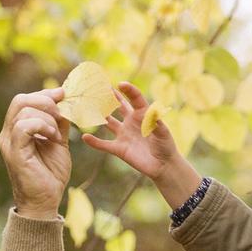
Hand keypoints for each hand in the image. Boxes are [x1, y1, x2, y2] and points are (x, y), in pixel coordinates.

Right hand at [0, 88, 70, 218]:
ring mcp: (9, 142)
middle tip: (62, 113)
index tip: (63, 94)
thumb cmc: (51, 175)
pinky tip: (53, 138)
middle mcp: (9, 133)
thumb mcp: (59, 143)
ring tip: (58, 134)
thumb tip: (66, 103)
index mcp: (17, 129)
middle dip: (45, 100)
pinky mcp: (14, 152)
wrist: (46, 201)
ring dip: (48, 117)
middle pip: (20, 100)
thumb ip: (59, 124)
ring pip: (23, 110)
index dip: (44, 93)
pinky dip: (42, 126)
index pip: (24, 100)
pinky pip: (23, 126)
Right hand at [82, 81, 200, 208]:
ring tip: (86, 107)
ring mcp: (124, 135)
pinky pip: (104, 145)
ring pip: (108, 122)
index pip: (134, 98)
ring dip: (98, 115)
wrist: (163, 166)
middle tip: (97, 87)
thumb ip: (157, 122)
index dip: (128, 90)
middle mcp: (130, 122)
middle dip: (109, 97)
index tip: (120, 84)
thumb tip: (154, 111)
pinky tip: (85, 137)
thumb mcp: (163, 132)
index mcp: (142, 115)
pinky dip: (94, 142)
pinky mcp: (119, 149)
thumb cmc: (166, 146)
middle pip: (117, 106)